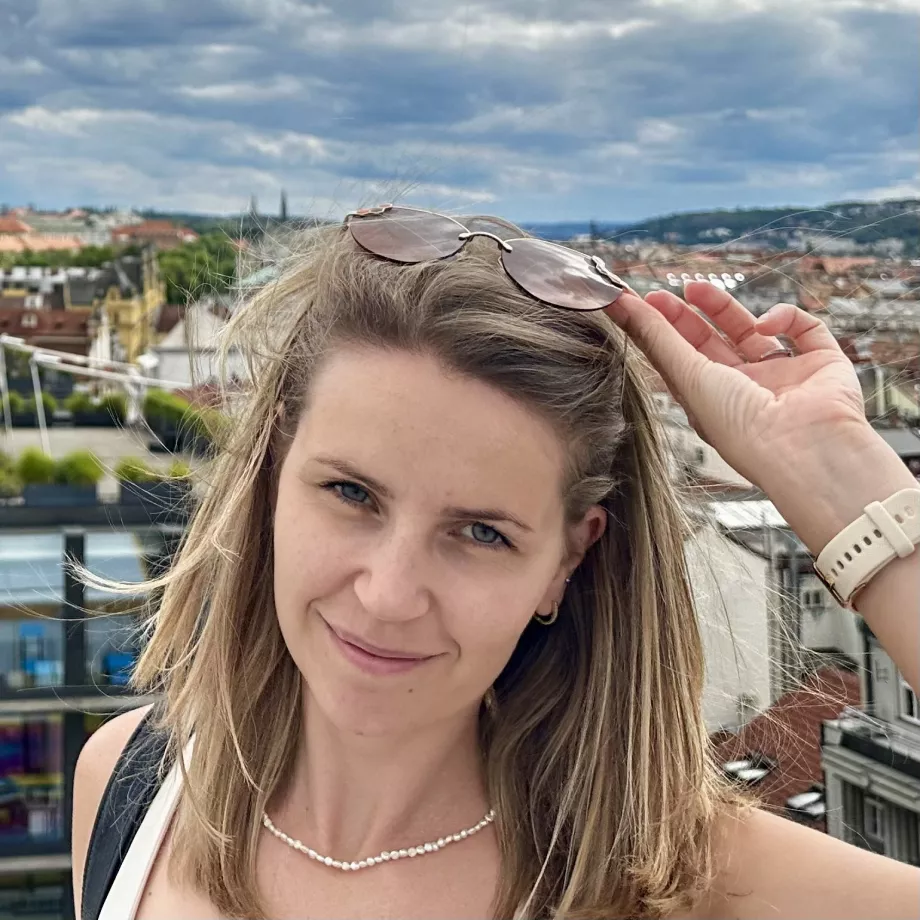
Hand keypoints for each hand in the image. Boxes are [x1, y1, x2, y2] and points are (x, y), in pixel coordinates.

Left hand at [606, 281, 869, 493]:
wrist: (804, 449)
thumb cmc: (741, 427)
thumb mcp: (687, 377)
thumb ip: (657, 338)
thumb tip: (620, 306)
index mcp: (713, 402)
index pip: (683, 362)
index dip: (662, 333)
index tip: (637, 306)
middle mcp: (747, 390)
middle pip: (712, 344)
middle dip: (687, 316)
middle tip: (662, 293)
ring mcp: (783, 376)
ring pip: (753, 331)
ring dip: (724, 307)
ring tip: (695, 288)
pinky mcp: (822, 364)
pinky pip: (805, 328)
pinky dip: (785, 317)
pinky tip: (765, 324)